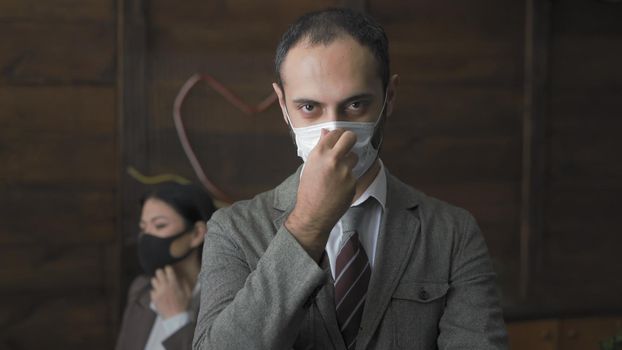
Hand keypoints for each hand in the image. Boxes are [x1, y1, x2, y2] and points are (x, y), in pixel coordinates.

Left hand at [150, 266, 191, 318]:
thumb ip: (184, 283)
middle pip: (158, 272)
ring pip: (153, 280)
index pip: (168, 270)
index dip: (168, 269)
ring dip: (157, 281)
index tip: (169, 270)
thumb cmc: (183, 306)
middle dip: (161, 272)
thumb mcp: (188, 293)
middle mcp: (165, 286)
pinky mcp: (154, 298)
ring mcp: (158, 292)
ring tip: (161, 284)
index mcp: (174, 284)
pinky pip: (152, 291)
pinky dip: (155, 291)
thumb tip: (180, 277)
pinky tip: (160, 294)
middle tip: (163, 275)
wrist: (176, 318)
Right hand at [285, 128, 357, 260]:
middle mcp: (333, 159)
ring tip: (338, 174)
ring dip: (349, 162)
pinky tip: (339, 188)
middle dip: (350, 138)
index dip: (338, 135)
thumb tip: (326, 132)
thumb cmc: (308, 190)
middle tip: (349, 143)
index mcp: (319, 153)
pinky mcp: (353, 182)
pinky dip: (348, 179)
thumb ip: (320, 148)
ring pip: (354, 157)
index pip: (335, 132)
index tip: (339, 138)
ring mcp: (345, 171)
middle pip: (350, 137)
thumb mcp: (310, 166)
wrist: (313, 213)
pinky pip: (354, 175)